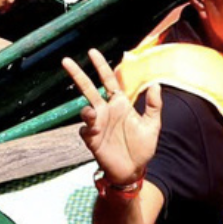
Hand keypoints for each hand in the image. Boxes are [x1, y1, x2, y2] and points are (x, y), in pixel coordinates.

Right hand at [66, 47, 159, 187]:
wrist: (133, 171)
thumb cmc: (142, 148)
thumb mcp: (152, 125)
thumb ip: (153, 105)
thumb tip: (156, 84)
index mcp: (119, 104)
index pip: (108, 80)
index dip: (101, 66)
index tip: (92, 52)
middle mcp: (106, 111)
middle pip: (88, 88)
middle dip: (77, 75)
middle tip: (66, 61)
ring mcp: (98, 124)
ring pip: (85, 109)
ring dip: (86, 110)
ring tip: (91, 114)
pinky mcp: (92, 139)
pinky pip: (85, 129)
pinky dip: (88, 128)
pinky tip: (93, 131)